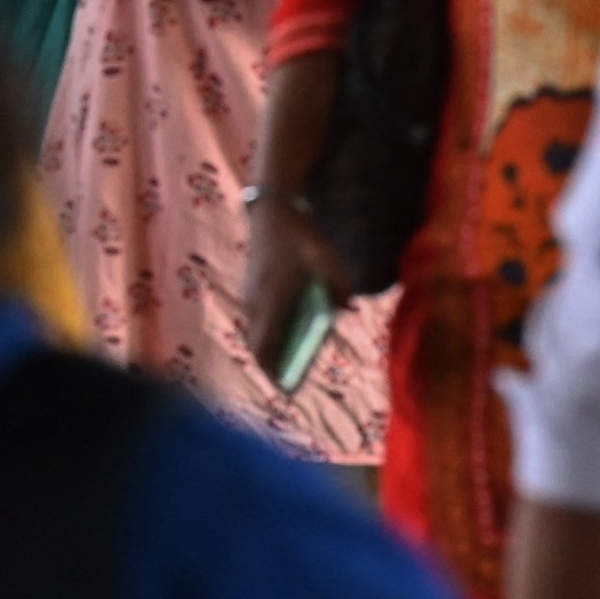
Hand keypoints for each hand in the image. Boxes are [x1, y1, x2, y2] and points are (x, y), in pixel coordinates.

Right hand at [238, 194, 342, 365]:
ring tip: (290, 361)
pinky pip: (258, 318)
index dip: (273, 370)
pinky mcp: (252, 286)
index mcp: (274, 301)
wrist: (273, 210)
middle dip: (271, 365)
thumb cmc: (302, 237)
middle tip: (288, 380)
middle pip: (258, 344)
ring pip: (257, 331)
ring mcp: (251, 294)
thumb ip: (340, 286)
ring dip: (270, 347)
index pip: (265, 347)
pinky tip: (287, 332)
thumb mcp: (328, 259)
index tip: (285, 388)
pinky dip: (269, 331)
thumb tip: (348, 309)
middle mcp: (257, 302)